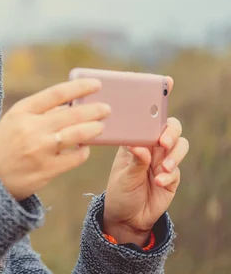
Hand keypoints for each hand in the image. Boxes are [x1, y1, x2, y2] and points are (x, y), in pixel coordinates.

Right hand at [0, 78, 110, 200]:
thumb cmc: (8, 142)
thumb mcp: (15, 119)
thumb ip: (40, 110)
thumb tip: (73, 103)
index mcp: (22, 111)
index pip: (57, 93)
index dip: (80, 87)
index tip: (97, 85)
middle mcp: (30, 128)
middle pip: (72, 114)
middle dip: (94, 110)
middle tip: (106, 109)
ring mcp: (39, 150)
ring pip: (77, 135)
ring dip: (94, 129)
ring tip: (100, 126)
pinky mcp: (47, 170)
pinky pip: (75, 157)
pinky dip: (83, 151)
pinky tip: (84, 148)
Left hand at [103, 77, 188, 245]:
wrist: (127, 217)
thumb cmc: (119, 189)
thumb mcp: (122, 174)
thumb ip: (134, 160)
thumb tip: (141, 146)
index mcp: (136, 137)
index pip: (149, 114)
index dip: (160, 97)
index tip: (167, 82)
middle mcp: (152, 145)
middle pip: (172, 127)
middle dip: (170, 131)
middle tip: (162, 141)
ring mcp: (164, 160)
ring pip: (180, 146)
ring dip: (173, 156)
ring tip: (161, 169)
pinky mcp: (172, 176)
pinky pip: (177, 169)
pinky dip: (169, 174)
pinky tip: (159, 181)